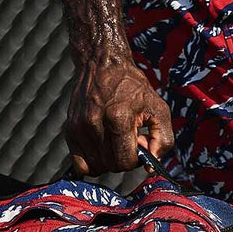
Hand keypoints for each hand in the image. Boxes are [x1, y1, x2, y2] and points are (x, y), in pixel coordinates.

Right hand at [64, 55, 173, 175]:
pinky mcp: (70, 130)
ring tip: (114, 140)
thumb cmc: (132, 86)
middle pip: (111, 166)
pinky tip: (102, 147)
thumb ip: (163, 138)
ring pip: (96, 167)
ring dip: (109, 160)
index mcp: (119, 118)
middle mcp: (95, 124)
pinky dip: (93, 161)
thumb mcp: (158, 107)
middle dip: (123, 159)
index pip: (126, 162)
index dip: (136, 159)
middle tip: (127, 140)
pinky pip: (80, 164)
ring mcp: (79, 128)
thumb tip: (151, 166)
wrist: (102, 64)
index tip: (138, 144)